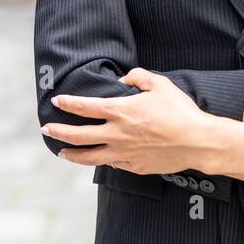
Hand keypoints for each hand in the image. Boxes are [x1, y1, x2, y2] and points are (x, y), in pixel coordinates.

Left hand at [43, 68, 216, 174]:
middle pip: (78, 135)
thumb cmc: (180, 111)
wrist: (197, 142)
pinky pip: (112, 164)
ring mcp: (124, 153)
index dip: (68, 103)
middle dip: (58, 131)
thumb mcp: (159, 84)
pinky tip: (97, 159)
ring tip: (60, 152)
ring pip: (89, 157)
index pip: (85, 107)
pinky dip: (101, 161)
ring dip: (72, 154)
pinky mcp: (135, 166)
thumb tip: (124, 79)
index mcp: (120, 111)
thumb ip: (138, 76)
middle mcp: (117, 134)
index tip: (56, 100)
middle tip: (46, 129)